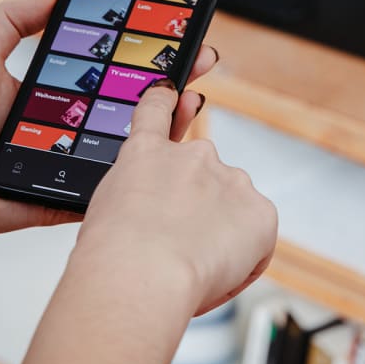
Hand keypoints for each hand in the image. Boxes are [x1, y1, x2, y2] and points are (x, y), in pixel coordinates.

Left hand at [0, 0, 217, 258]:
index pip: (119, 72)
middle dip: (176, 79)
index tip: (174, 35)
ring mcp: (83, 161)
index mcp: (65, 97)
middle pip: (140, 103)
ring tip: (190, 94)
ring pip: (140, 142)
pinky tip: (169, 141)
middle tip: (201, 58)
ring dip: (173, 119)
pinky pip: (120, 181)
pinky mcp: (78, 194)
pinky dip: (149, 165)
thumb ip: (14, 17)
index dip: (149, 54)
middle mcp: (81, 128)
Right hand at [78, 84, 278, 315]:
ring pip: (233, 212)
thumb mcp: (104, 209)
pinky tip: (217, 273)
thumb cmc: (112, 252)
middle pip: (204, 181)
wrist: (141, 272)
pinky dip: (244, 258)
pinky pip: (257, 237)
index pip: (158, 110)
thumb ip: (136, 200)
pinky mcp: (260, 212)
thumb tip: (158, 218)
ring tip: (191, 266)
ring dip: (221, 235)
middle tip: (175, 249)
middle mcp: (194, 156)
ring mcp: (230, 180)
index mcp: (147, 152)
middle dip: (196, 210)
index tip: (172, 91)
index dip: (166, 99)